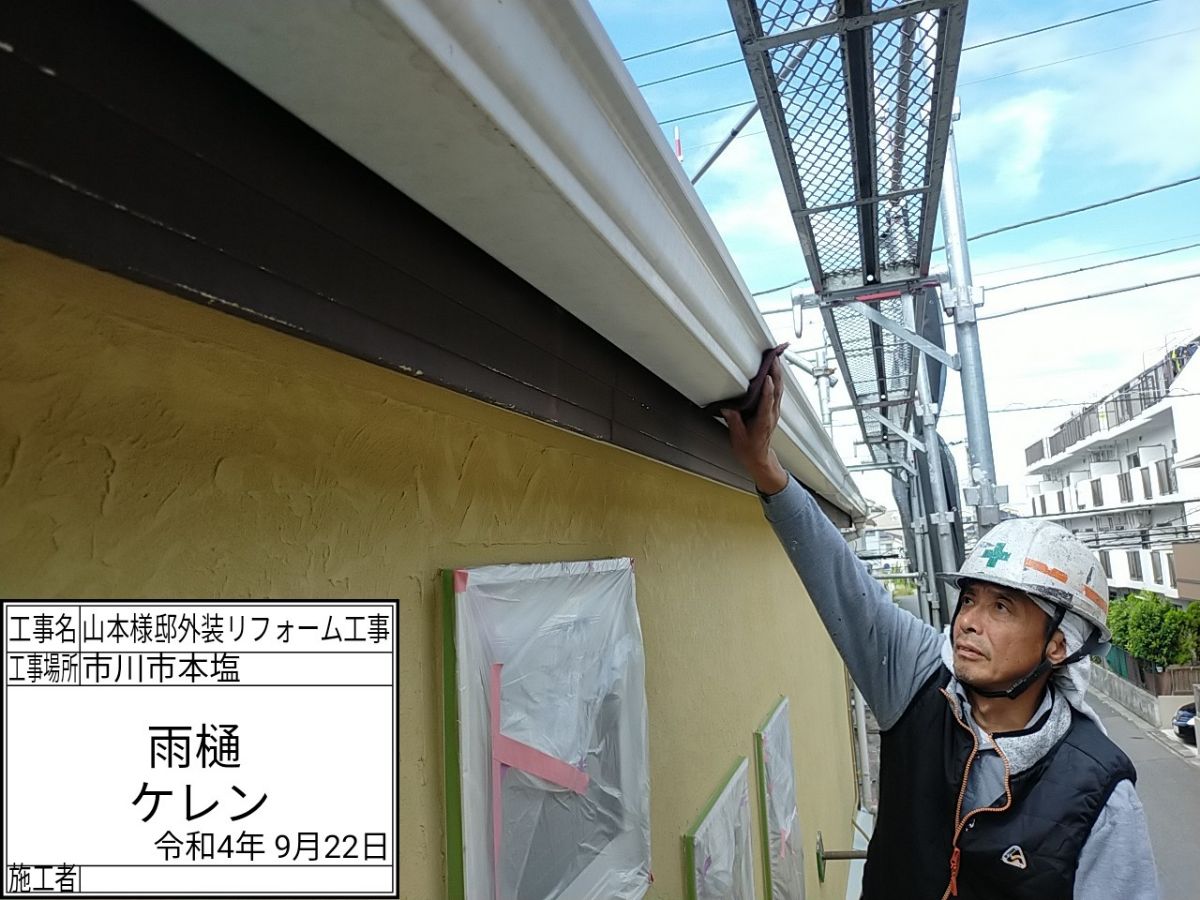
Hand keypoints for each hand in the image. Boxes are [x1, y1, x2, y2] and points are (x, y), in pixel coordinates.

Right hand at [721, 357, 787, 493]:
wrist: (759, 458)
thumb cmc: (749, 450)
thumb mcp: (738, 437)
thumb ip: (734, 421)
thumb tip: (728, 408)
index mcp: (763, 421)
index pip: (767, 402)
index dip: (767, 390)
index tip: (766, 377)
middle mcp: (772, 414)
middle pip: (777, 390)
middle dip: (776, 373)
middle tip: (774, 358)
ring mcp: (774, 411)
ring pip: (780, 389)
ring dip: (778, 373)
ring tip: (775, 358)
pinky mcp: (773, 409)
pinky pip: (778, 392)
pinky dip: (777, 379)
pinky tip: (774, 372)